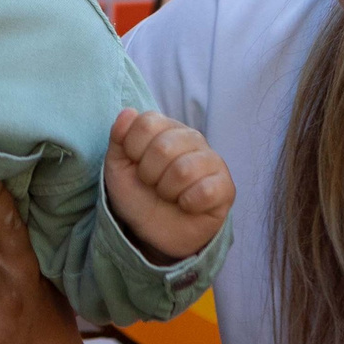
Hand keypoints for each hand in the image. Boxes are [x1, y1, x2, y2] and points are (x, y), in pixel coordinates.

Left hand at [102, 110, 232, 262]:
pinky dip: (188, 203)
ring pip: (183, 170)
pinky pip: (206, 190)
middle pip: (163, 147)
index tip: (135, 165)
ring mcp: (212, 161)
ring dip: (167, 191)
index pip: (147, 123)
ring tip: (169, 195)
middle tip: (153, 184)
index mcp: (167, 128)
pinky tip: (187, 204)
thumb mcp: (118, 166)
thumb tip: (128, 112)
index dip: (133, 149)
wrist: (152, 231)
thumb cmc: (138, 194)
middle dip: (149, 174)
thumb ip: (119, 137)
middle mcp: (192, 138)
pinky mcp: (225, 186)